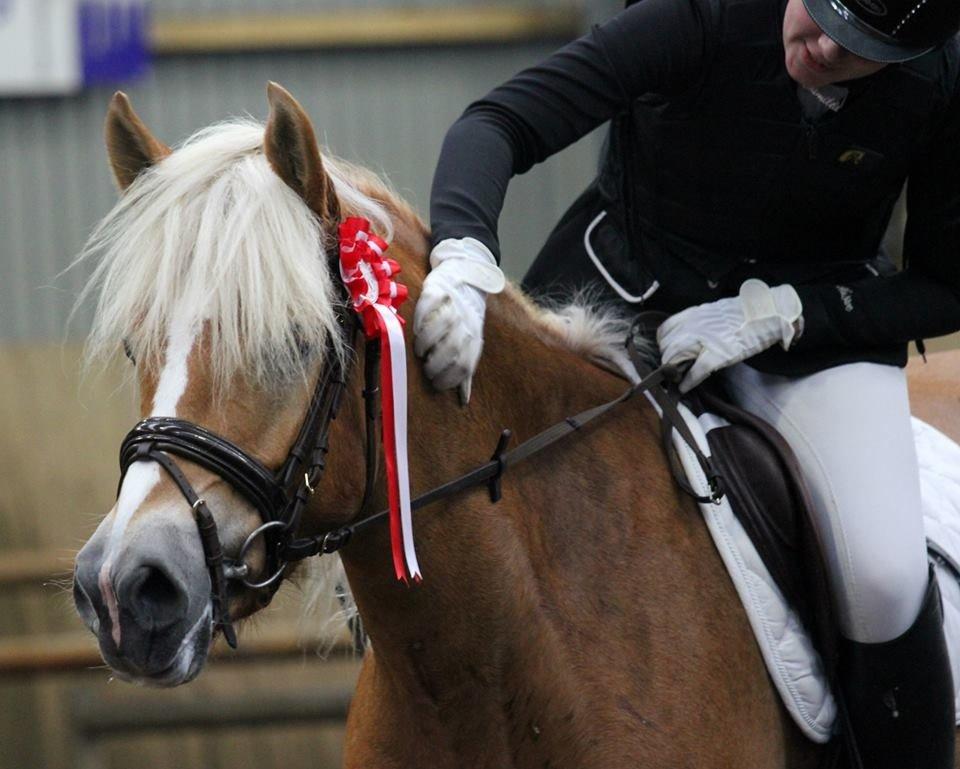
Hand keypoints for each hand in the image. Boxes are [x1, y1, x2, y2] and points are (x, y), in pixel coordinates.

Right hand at [413, 238, 504, 403]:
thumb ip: (464, 371)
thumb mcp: (470, 345)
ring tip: (419, 350)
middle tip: (426, 367)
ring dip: (427, 340)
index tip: (436, 384)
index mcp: (474, 338)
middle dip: (437, 362)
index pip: (465, 364)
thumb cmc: (465, 320)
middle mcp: (467, 322)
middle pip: (453, 346)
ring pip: (441, 324)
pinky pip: (429, 303)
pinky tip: (415, 327)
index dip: (450, 378)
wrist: (467, 278)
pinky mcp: (439, 289)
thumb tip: (464, 400)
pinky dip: (420, 317)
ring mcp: (453, 305)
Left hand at [657, 279, 802, 392]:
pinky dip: (688, 382)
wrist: (771, 310)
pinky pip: (696, 371)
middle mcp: (695, 325)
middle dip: (666, 360)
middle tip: (672, 370)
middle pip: (667, 346)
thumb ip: (703, 321)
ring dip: (673, 371)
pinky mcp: (718, 354)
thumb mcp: (718, 311)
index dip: (664, 344)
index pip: (666, 329)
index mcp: (696, 314)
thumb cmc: (749, 311)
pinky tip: (684, 388)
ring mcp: (705, 340)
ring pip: (676, 358)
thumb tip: (694, 334)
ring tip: (677, 377)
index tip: (667, 353)